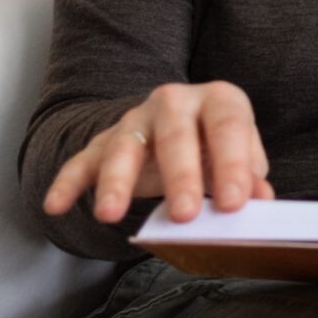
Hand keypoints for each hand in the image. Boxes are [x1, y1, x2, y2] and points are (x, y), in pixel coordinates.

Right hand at [42, 81, 274, 225]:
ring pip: (124, 146)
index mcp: (220, 100)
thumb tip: (262, 201)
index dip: (233, 166)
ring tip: (109, 214)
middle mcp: (176, 102)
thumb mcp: (242, 156)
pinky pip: (83, 160)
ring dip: (116, 181)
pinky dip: (68, 183)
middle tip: (184, 216)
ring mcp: (137, 120)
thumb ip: (251, 178)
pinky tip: (55, 205)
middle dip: (180, 177)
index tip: (234, 204)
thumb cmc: (217, 145)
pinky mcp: (105, 141)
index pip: (228, 129)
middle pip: (175, 136)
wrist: (179, 121)